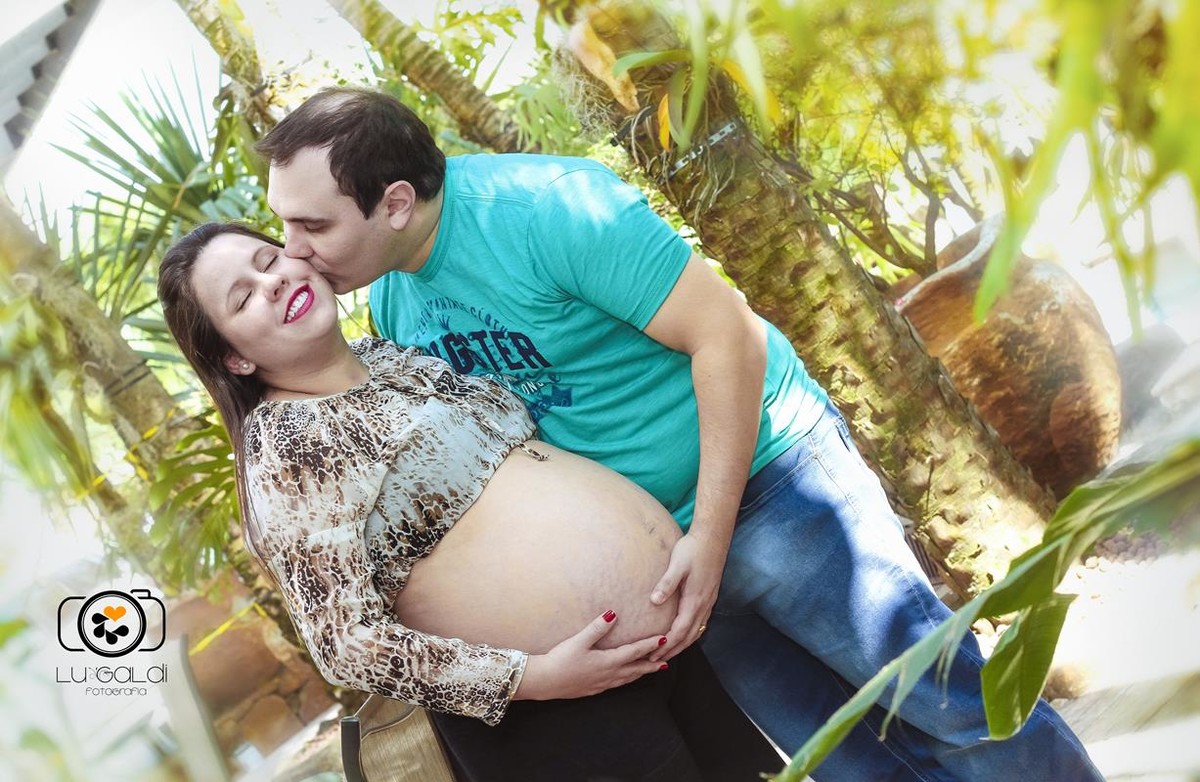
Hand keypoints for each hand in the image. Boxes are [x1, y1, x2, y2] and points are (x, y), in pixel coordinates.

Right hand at [513, 611, 667, 700]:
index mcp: (607, 662)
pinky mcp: (593, 689)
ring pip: (626, 679)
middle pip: (635, 669)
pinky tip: (622, 678)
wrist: (544, 682)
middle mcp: (608, 675)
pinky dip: (626, 680)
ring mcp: (601, 684)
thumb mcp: (578, 641)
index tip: (663, 639)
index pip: (634, 652)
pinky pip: (616, 684)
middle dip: (651, 665)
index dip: (650, 645)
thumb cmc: (560, 660)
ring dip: (639, 673)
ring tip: (650, 670)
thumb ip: (597, 627)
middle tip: (666, 662)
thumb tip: (613, 613)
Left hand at [648, 532, 728, 661]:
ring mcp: (708, 602)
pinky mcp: (709, 597)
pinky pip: (700, 623)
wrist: (713, 538)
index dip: (666, 645)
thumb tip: (655, 601)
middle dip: (673, 650)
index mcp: (695, 600)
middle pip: (689, 637)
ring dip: (682, 644)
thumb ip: (667, 583)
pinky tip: (683, 633)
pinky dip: (690, 634)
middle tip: (656, 661)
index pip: (680, 631)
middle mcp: (704, 605)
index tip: (653, 655)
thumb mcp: (677, 565)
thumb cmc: (693, 549)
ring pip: (696, 631)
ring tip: (667, 652)